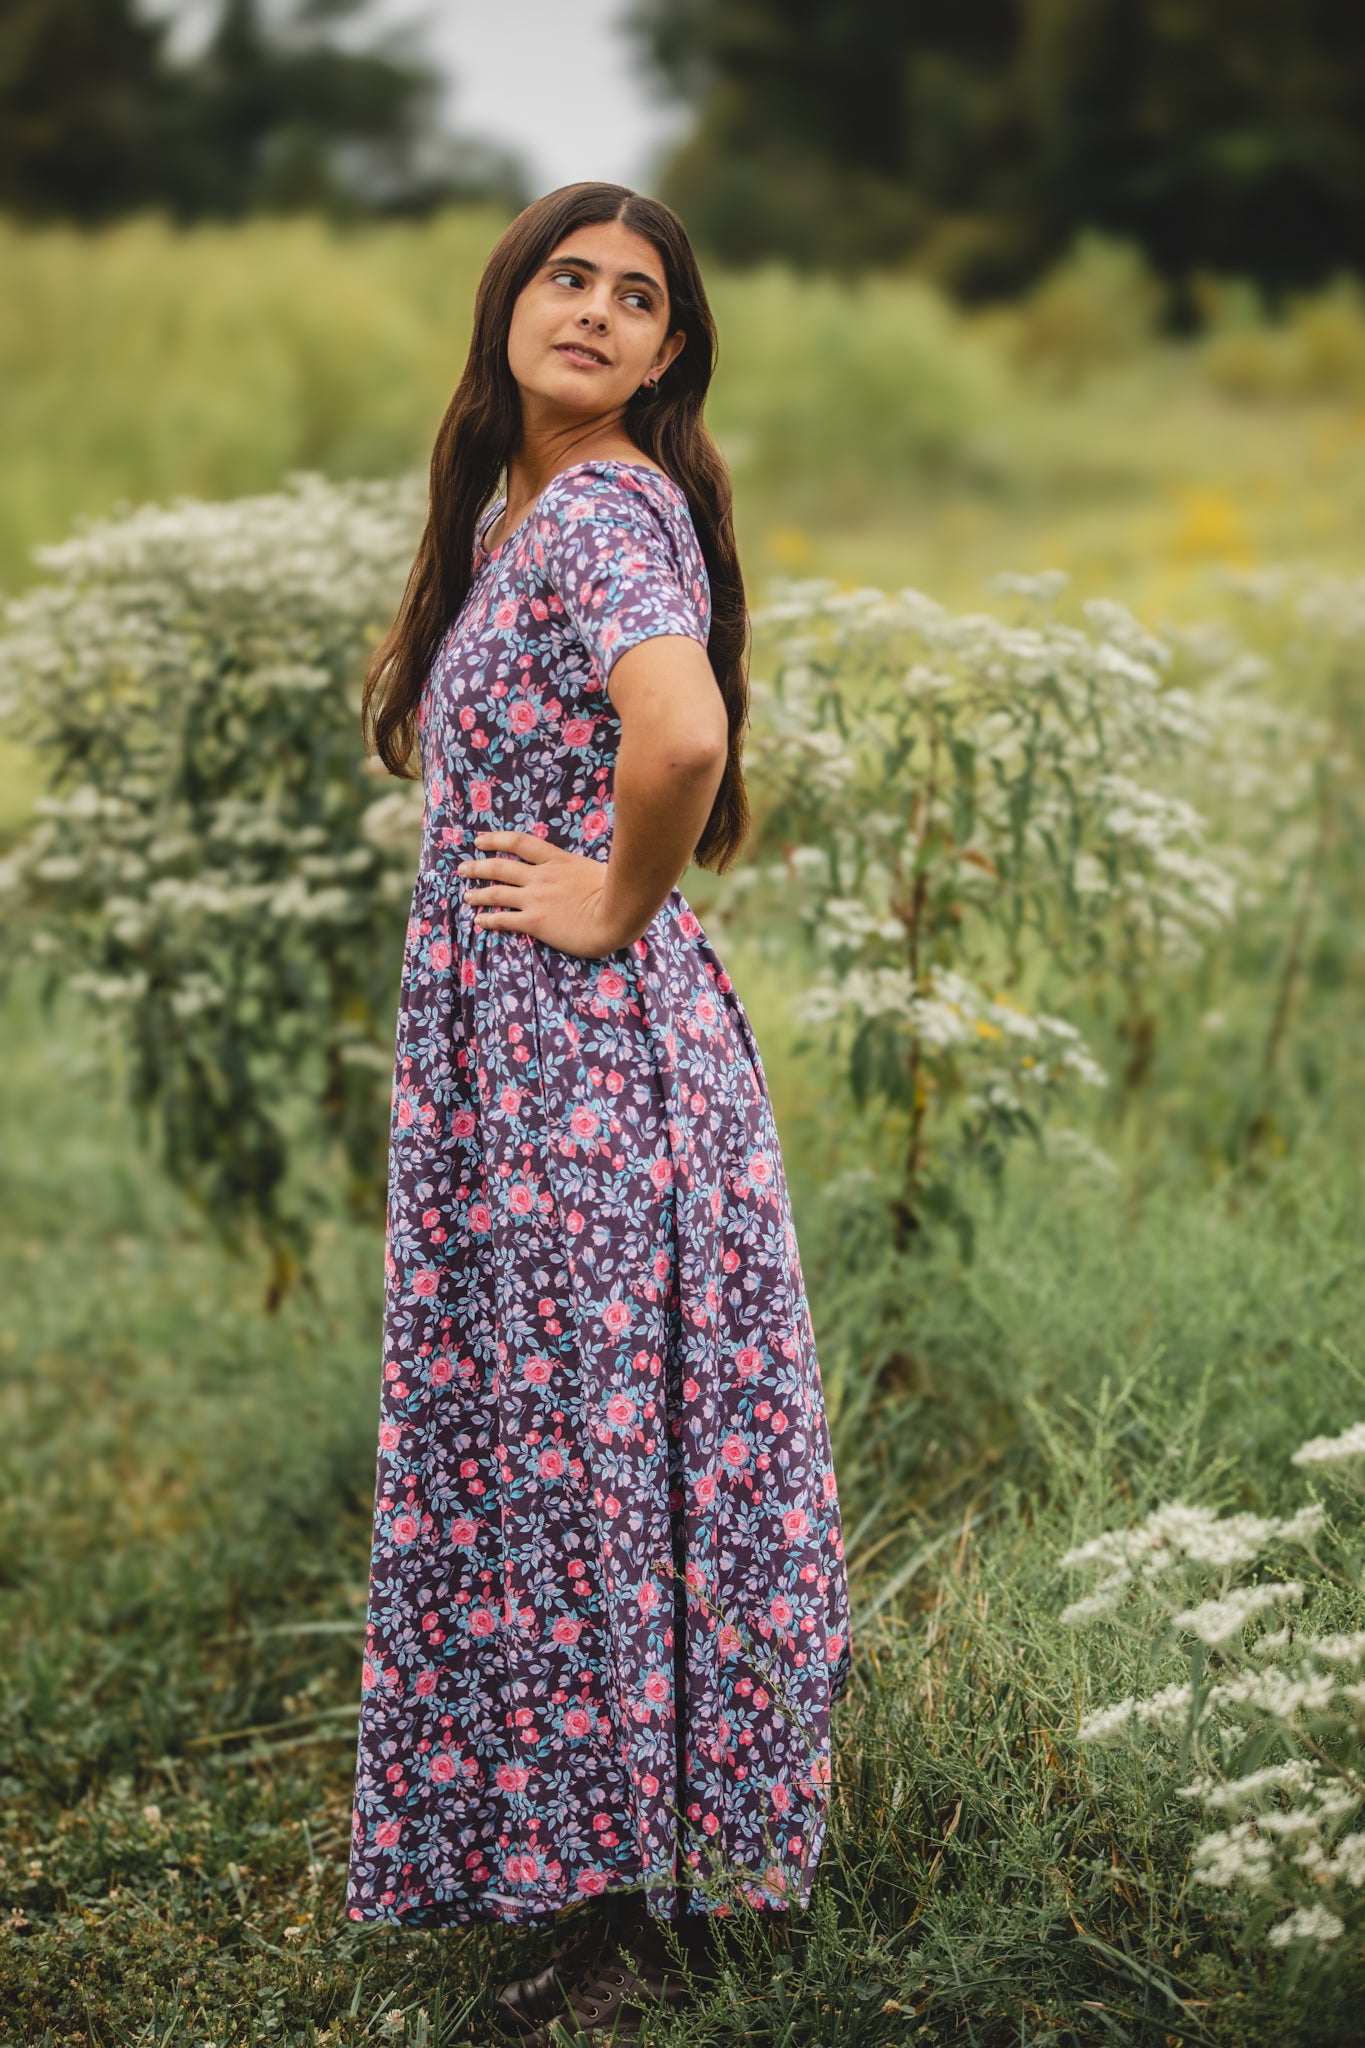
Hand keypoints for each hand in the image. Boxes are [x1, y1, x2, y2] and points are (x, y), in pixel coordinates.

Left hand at [457, 831, 632, 958]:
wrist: (617, 912)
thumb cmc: (616, 891)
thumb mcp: (594, 869)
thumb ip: (578, 870)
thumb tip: (578, 873)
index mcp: (557, 860)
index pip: (519, 843)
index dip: (496, 840)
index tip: (480, 840)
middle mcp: (541, 877)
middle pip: (500, 867)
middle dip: (478, 867)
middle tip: (463, 868)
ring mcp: (536, 899)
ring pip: (497, 892)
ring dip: (478, 894)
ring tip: (467, 896)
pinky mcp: (535, 922)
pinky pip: (505, 919)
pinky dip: (489, 919)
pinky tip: (479, 921)